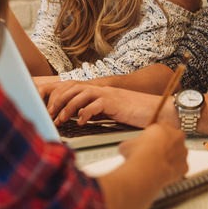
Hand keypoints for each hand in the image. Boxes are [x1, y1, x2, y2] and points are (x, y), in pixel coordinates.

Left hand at [39, 80, 166, 127]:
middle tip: (50, 114)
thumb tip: (81, 119)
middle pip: (73, 87)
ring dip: (68, 107)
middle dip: (58, 100)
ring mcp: (109, 95)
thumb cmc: (137, 112)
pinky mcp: (115, 102)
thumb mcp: (113, 111)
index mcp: (100, 91)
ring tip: (61, 119)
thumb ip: (98, 111)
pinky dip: (85, 113)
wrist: (158, 109)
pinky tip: (81, 123)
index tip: (50, 108)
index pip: (74, 86)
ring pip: (81, 94)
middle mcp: (102, 89)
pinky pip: (96, 104)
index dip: (59, 95)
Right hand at [118, 123, 188, 187]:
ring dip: (171, 157)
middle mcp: (177, 137)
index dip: (158, 133)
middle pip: (174, 138)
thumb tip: (126, 148)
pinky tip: (163, 173)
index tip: (152, 138)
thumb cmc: (138, 154)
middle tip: (155, 152)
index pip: (165, 124)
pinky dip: (174, 171)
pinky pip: (180, 168)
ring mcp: (182, 152)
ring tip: (158, 164)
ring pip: (179, 153)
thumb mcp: (128, 144)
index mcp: (164, 127)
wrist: (147, 169)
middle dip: (167, 144)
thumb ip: (132, 142)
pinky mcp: (184, 166)